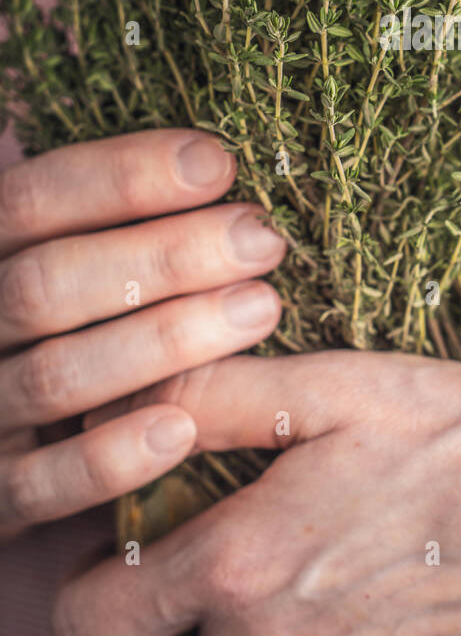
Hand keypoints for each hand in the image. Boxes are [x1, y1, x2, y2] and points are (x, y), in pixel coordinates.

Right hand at [0, 130, 284, 539]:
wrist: (10, 454)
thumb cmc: (67, 330)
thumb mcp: (67, 262)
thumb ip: (100, 215)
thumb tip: (192, 150)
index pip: (32, 199)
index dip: (123, 176)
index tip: (218, 163)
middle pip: (45, 283)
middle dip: (162, 257)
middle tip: (260, 239)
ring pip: (56, 376)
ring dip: (162, 341)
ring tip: (261, 309)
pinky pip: (43, 485)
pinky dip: (110, 457)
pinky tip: (182, 427)